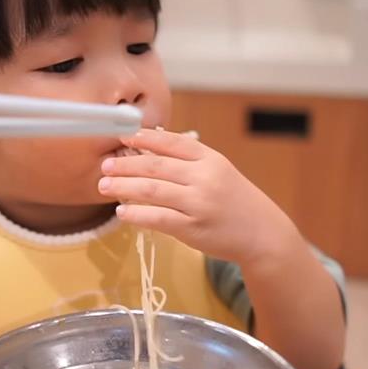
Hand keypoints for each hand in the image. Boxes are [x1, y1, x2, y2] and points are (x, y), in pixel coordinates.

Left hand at [99, 129, 299, 265]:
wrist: (262, 233)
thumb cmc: (234, 200)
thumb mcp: (218, 170)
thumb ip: (188, 160)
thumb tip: (147, 147)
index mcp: (210, 158)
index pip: (171, 142)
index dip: (143, 137)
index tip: (121, 135)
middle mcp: (204, 178)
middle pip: (156, 166)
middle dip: (125, 164)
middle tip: (105, 165)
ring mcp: (199, 204)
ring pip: (152, 191)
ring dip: (124, 187)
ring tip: (104, 185)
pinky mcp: (193, 228)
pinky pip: (158, 218)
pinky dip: (137, 214)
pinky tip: (122, 211)